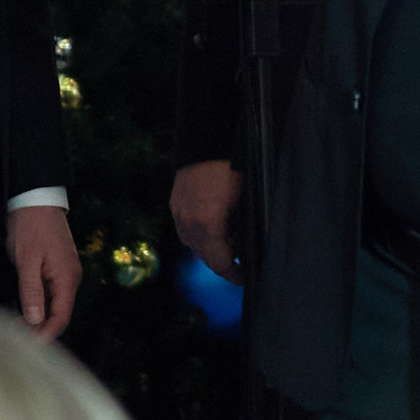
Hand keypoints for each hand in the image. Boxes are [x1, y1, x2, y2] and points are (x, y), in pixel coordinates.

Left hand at [8, 206, 80, 339]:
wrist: (37, 199)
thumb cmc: (31, 228)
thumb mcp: (27, 261)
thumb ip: (31, 292)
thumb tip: (35, 321)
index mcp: (67, 278)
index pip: (61, 316)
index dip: (47, 335)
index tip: (28, 348)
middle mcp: (70, 278)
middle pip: (59, 314)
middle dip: (40, 330)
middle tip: (16, 341)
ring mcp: (64, 273)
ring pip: (54, 305)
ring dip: (37, 319)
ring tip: (15, 329)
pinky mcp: (56, 269)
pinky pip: (50, 294)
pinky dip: (37, 305)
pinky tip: (22, 311)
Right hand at [171, 161, 242, 282]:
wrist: (206, 142)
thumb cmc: (232, 168)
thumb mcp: (244, 201)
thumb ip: (241, 228)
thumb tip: (243, 245)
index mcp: (209, 225)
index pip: (219, 263)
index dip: (233, 274)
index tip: (243, 278)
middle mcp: (189, 224)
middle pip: (205, 257)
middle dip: (222, 261)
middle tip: (240, 259)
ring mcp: (179, 214)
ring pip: (193, 245)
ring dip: (209, 248)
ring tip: (228, 239)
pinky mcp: (175, 205)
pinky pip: (186, 230)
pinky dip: (199, 234)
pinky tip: (212, 225)